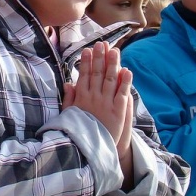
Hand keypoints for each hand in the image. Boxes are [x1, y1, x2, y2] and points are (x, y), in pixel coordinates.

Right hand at [64, 42, 133, 159]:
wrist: (87, 151)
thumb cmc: (77, 133)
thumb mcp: (68, 116)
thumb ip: (69, 99)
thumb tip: (68, 83)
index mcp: (81, 98)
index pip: (84, 75)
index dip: (87, 61)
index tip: (88, 50)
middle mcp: (93, 97)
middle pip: (97, 73)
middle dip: (100, 57)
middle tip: (101, 44)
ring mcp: (106, 103)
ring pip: (110, 79)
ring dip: (113, 63)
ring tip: (114, 51)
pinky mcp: (118, 111)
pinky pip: (122, 93)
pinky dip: (125, 81)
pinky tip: (127, 70)